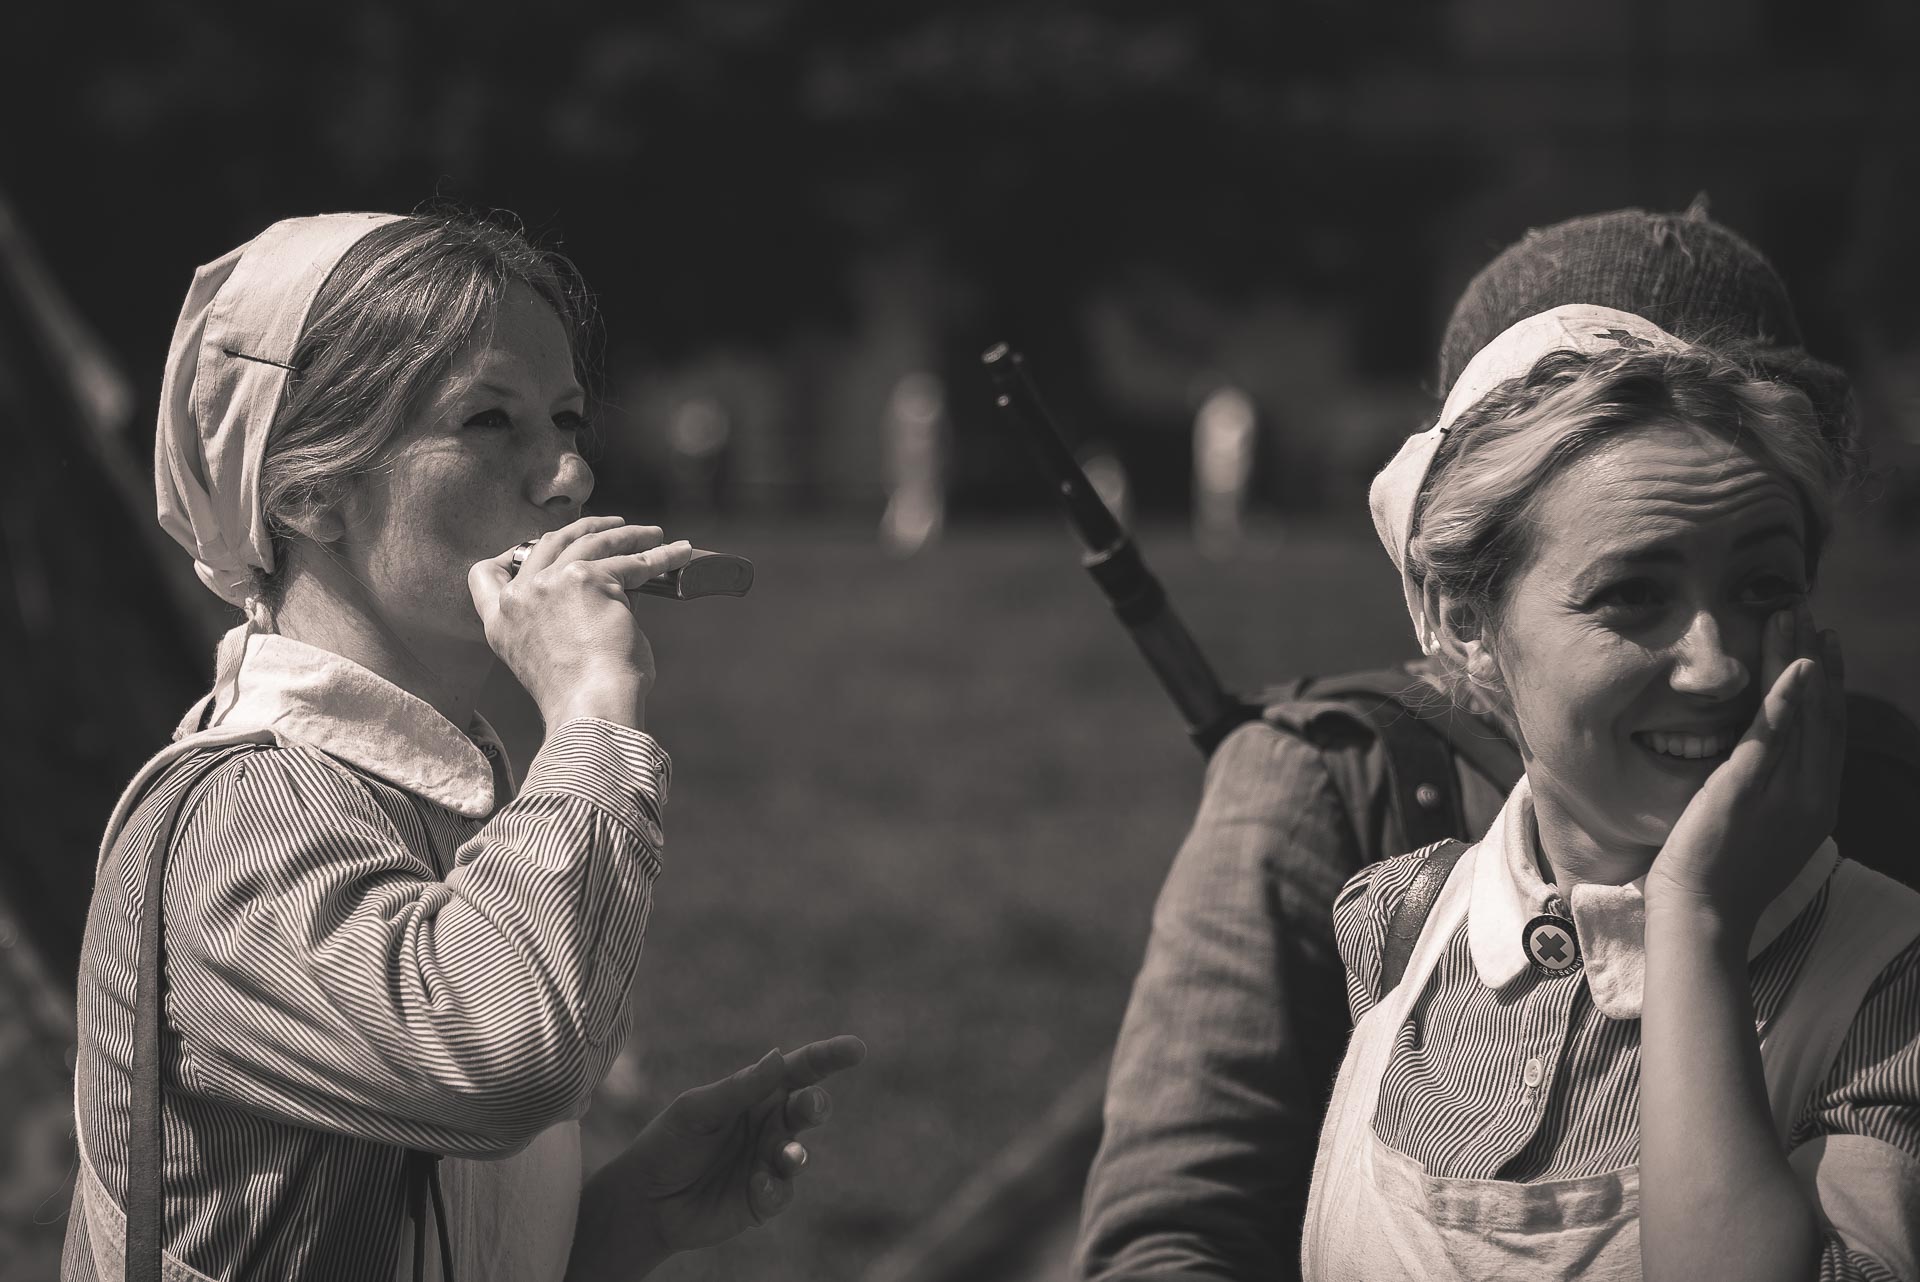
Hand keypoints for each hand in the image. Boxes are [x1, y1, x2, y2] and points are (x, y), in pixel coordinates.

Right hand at [468, 516, 693, 727]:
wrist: (591, 709)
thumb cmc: (581, 695)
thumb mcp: (550, 652)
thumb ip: (558, 618)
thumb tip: (607, 588)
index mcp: (499, 621)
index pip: (483, 575)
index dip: (509, 555)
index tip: (536, 545)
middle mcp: (518, 598)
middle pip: (549, 543)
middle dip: (583, 529)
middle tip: (612, 528)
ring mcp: (550, 584)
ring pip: (592, 542)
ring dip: (626, 535)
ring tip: (651, 535)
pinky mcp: (588, 579)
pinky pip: (631, 561)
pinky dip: (660, 556)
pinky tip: (678, 554)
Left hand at [620, 1036, 865, 1255]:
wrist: (645, 1200)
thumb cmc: (668, 1143)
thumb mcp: (697, 1110)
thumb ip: (739, 1089)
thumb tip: (778, 1056)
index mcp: (756, 1093)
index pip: (800, 1069)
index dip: (829, 1056)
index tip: (855, 1048)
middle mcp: (769, 1124)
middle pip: (808, 1108)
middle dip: (816, 1104)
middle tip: (811, 1106)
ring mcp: (768, 1162)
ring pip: (799, 1153)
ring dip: (795, 1154)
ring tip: (786, 1158)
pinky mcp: (763, 1199)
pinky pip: (781, 1193)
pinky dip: (773, 1189)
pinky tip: (757, 1187)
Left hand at [1646, 601, 1844, 934]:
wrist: (1700, 916)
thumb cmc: (1720, 877)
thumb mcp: (1761, 828)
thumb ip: (1772, 791)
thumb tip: (1767, 760)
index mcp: (1817, 804)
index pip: (1829, 730)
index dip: (1828, 683)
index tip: (1823, 644)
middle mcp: (1811, 795)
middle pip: (1820, 710)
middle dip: (1814, 655)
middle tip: (1807, 609)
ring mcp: (1783, 792)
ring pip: (1800, 712)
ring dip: (1797, 657)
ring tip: (1792, 614)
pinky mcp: (1746, 790)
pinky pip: (1771, 736)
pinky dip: (1784, 699)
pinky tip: (1791, 666)